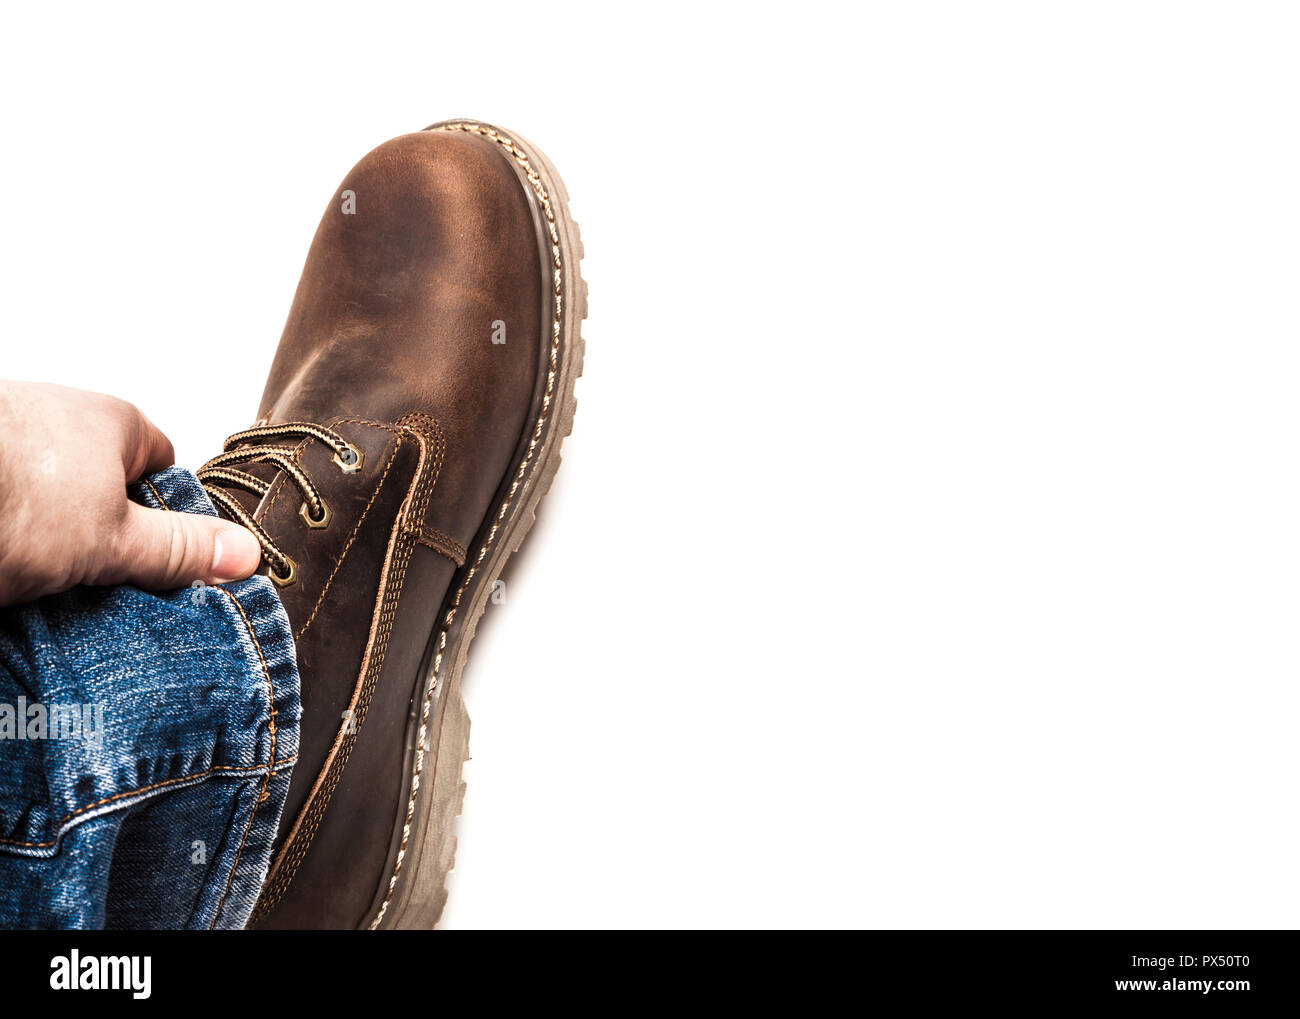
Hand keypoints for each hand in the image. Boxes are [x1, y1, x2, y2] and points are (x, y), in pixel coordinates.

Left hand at [0, 381, 261, 605]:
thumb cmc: (9, 500)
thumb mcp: (113, 541)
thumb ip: (177, 549)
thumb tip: (246, 554)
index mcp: (112, 419)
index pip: (162, 463)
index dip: (162, 515)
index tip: (152, 559)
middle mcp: (56, 412)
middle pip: (99, 481)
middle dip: (98, 533)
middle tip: (92, 583)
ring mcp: (3, 432)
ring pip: (43, 492)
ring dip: (41, 535)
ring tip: (32, 582)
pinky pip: (3, 501)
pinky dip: (2, 533)